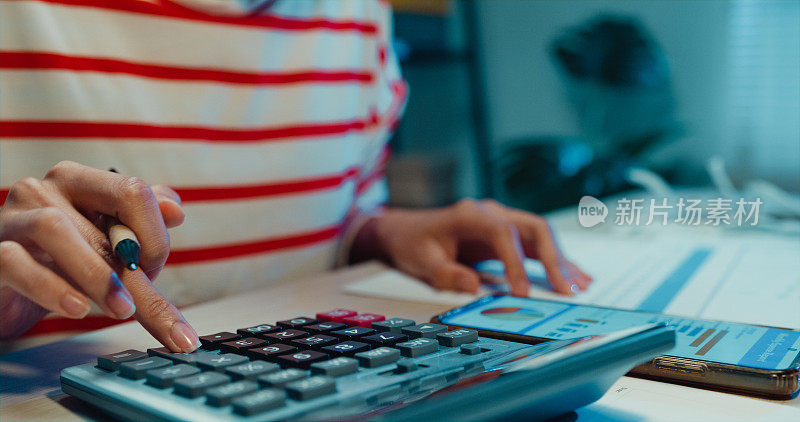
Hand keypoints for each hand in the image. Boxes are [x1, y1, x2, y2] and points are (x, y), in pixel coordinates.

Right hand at [0, 161, 198, 351]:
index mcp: (81, 182)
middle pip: (100, 219)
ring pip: (55, 231)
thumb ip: (143, 223)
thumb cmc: (58, 261)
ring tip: (121, 309)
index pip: (132, 191)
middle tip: (147, 304)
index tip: (154, 270)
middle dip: (134, 268)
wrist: (3, 286)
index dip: (153, 233)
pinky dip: (50, 288)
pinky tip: (77, 308)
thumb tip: (176, 210)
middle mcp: (44, 190)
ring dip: (97, 275)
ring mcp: (12, 218)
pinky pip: (16, 263)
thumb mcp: (106, 242)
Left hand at [354, 199, 591, 295]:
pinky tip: (573, 276)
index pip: (503, 233)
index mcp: (470, 215)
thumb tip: (475, 287)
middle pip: (534, 228)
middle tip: (567, 289)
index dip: (516, 262)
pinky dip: (554, 261)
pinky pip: (536, 246)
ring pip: (541, 235)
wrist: (406, 231)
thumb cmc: (413, 243)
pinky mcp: (506, 236)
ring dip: (560, 260)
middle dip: (554, 258)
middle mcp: (491, 213)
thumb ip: (447, 274)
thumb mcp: (421, 262)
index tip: (522, 291)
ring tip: (579, 285)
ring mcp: (501, 221)